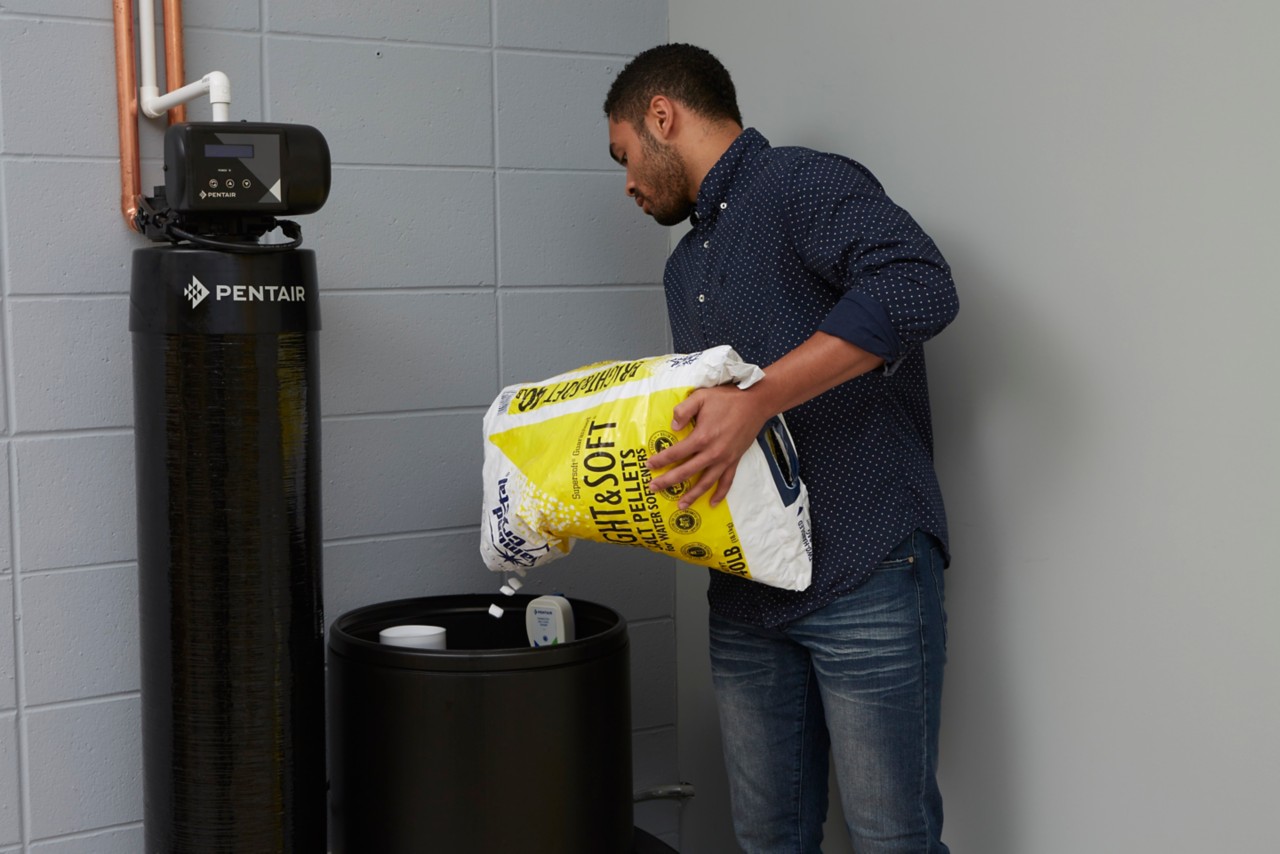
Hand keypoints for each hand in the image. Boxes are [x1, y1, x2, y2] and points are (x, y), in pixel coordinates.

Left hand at [646, 385, 770, 508]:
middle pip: (686, 472)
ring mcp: (725, 459)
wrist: (756, 403)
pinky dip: (720, 493)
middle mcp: (712, 453)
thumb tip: (672, 427)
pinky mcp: (735, 460)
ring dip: (692, 495)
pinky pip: (727, 481)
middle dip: (668, 481)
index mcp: (701, 437)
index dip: (660, 460)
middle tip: (653, 488)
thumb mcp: (701, 397)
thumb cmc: (727, 398)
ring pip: (706, 482)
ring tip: (680, 506)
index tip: (649, 465)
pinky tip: (713, 503)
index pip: (675, 453)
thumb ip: (683, 410)